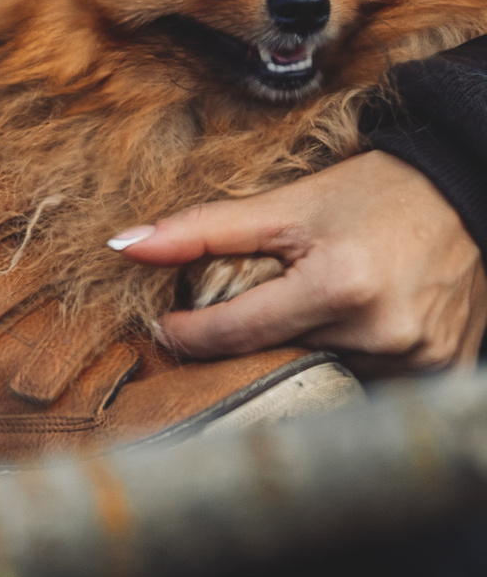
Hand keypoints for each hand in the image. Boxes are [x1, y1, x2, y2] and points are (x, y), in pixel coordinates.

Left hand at [119, 150, 486, 375]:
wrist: (464, 192)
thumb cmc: (373, 193)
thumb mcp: (286, 204)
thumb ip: (203, 230)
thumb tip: (124, 245)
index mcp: (338, 286)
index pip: (238, 332)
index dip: (191, 333)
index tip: (166, 326)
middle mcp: (382, 332)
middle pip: (280, 357)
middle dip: (254, 337)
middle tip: (256, 301)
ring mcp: (417, 360)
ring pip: (325, 374)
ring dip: (307, 349)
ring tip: (321, 304)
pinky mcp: (442, 373)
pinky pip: (372, 383)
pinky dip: (352, 359)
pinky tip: (359, 323)